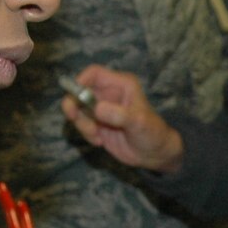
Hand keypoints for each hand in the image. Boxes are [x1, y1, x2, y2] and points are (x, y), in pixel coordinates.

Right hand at [63, 65, 185, 172]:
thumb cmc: (152, 132)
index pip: (94, 73)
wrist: (154, 154)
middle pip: (79, 91)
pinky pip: (81, 125)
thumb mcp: (138, 122)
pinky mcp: (97, 124)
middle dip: (74, 105)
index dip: (80, 81)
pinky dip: (86, 134)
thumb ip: (119, 115)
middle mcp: (108, 94)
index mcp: (121, 85)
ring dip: (82, 124)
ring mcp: (101, 109)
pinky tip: (100, 142)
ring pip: (78, 110)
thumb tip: (97, 109)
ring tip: (97, 137)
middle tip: (73, 118)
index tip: (74, 96)